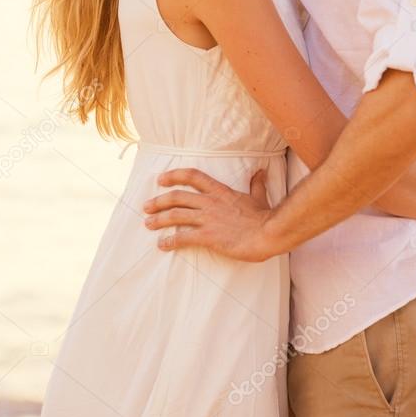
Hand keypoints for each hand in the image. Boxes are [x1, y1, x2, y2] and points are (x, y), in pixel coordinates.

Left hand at [142, 167, 275, 261]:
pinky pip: (183, 237)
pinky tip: (162, 245)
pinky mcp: (208, 236)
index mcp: (220, 191)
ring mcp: (208, 219)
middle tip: (147, 206)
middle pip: (177, 197)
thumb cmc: (264, 217)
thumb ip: (256, 184)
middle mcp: (210, 202)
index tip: (161, 179)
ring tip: (148, 224)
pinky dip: (170, 241)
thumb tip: (260, 172)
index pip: (193, 176)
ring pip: (176, 215)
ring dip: (159, 220)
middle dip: (159, 201)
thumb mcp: (259, 196)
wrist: (268, 233)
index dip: (174, 175)